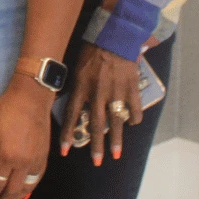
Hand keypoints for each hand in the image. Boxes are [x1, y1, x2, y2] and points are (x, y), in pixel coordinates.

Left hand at [0, 76, 52, 198]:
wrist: (31, 98)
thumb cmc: (4, 110)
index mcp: (7, 156)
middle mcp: (23, 163)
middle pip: (12, 191)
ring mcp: (36, 161)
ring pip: (26, 188)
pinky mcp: (44, 156)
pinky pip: (36, 179)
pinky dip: (29, 189)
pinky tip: (24, 194)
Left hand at [60, 43, 141, 163]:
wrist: (113, 36)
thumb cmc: (91, 50)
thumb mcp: (77, 68)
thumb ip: (76, 87)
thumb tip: (69, 103)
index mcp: (81, 87)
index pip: (71, 115)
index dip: (67, 133)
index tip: (64, 150)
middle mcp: (97, 93)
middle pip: (95, 124)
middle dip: (96, 145)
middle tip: (97, 161)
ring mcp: (116, 92)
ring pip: (116, 121)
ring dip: (116, 140)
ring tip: (116, 155)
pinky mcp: (131, 89)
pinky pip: (134, 109)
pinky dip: (134, 118)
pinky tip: (132, 124)